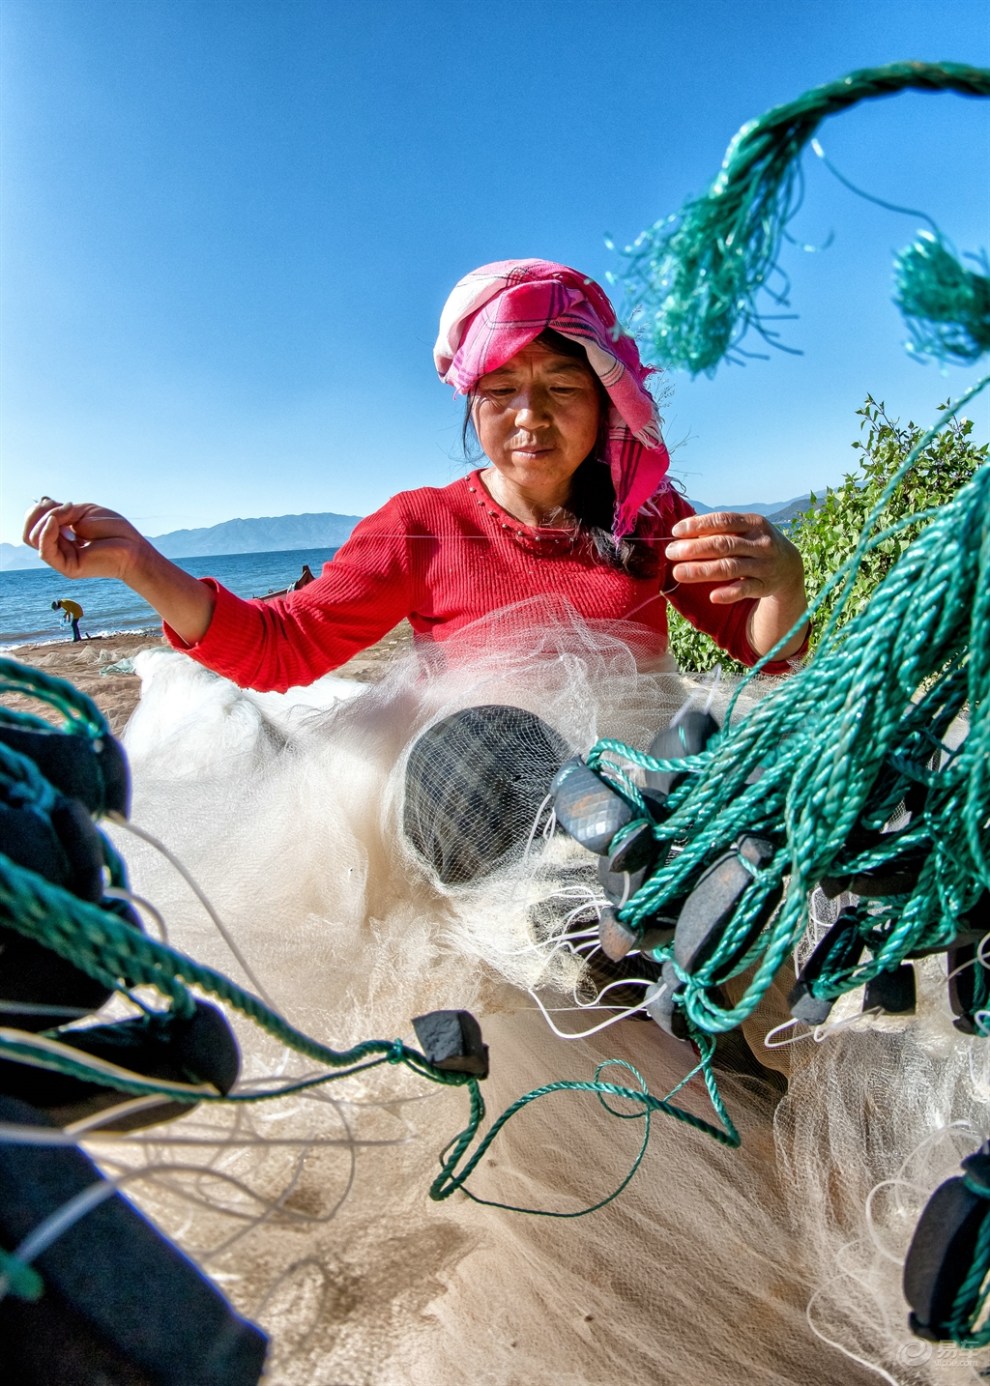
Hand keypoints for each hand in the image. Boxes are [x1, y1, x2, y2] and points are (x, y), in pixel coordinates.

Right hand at [23, 498, 148, 582]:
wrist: (135, 549)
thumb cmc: (114, 530)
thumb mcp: (83, 512)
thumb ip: (61, 512)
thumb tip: (43, 509)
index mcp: (61, 535)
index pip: (34, 523)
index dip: (40, 509)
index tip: (61, 502)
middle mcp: (58, 548)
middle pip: (28, 531)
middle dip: (39, 512)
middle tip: (65, 507)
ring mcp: (61, 559)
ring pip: (33, 539)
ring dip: (47, 519)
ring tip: (70, 514)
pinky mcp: (68, 567)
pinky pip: (45, 551)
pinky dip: (46, 532)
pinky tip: (55, 521)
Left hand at [666, 511, 808, 658]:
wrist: (789, 565)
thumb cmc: (755, 543)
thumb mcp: (744, 529)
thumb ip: (719, 530)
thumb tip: (683, 534)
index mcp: (753, 523)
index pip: (723, 521)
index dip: (699, 525)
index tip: (676, 531)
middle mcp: (760, 543)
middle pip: (723, 545)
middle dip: (694, 549)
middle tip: (670, 553)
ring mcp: (764, 565)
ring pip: (730, 568)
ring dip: (702, 571)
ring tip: (678, 573)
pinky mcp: (765, 585)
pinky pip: (745, 589)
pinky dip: (729, 593)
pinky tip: (713, 596)